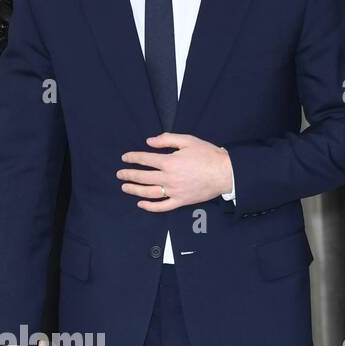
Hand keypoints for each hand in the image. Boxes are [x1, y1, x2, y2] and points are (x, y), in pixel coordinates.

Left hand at [117, 133, 232, 208]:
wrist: (224, 173)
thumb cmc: (208, 155)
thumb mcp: (188, 140)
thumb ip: (167, 139)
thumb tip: (150, 141)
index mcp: (170, 162)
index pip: (145, 159)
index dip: (133, 158)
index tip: (125, 158)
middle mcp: (169, 178)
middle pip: (143, 177)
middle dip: (129, 175)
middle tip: (120, 174)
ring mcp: (174, 191)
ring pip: (149, 192)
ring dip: (134, 190)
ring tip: (125, 188)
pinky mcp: (181, 201)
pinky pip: (162, 206)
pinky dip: (150, 206)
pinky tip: (141, 204)